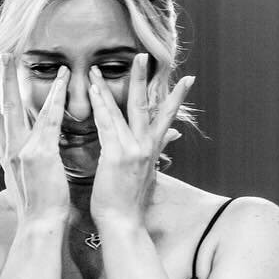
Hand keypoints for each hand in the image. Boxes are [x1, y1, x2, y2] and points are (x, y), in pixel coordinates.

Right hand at [0, 57, 71, 225]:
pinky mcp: (41, 154)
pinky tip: (59, 80)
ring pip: (19, 108)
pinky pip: (49, 120)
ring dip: (19, 81)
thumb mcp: (14, 180)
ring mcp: (24, 150)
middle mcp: (11, 149)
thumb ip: (2, 159)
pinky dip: (54, 99)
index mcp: (7, 154)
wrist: (39, 225)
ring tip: (18, 58)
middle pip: (1, 108)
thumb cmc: (33, 206)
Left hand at [88, 53, 194, 226]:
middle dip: (144, 79)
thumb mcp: (146, 178)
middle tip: (143, 55)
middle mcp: (146, 146)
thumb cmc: (128, 204)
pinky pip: (106, 124)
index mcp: (153, 150)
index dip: (175, 99)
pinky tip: (92, 92)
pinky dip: (99, 106)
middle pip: (146, 105)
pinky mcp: (116, 155)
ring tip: (99, 68)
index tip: (187, 80)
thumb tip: (164, 149)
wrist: (123, 223)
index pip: (165, 118)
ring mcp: (133, 149)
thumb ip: (155, 158)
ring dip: (108, 87)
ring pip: (121, 110)